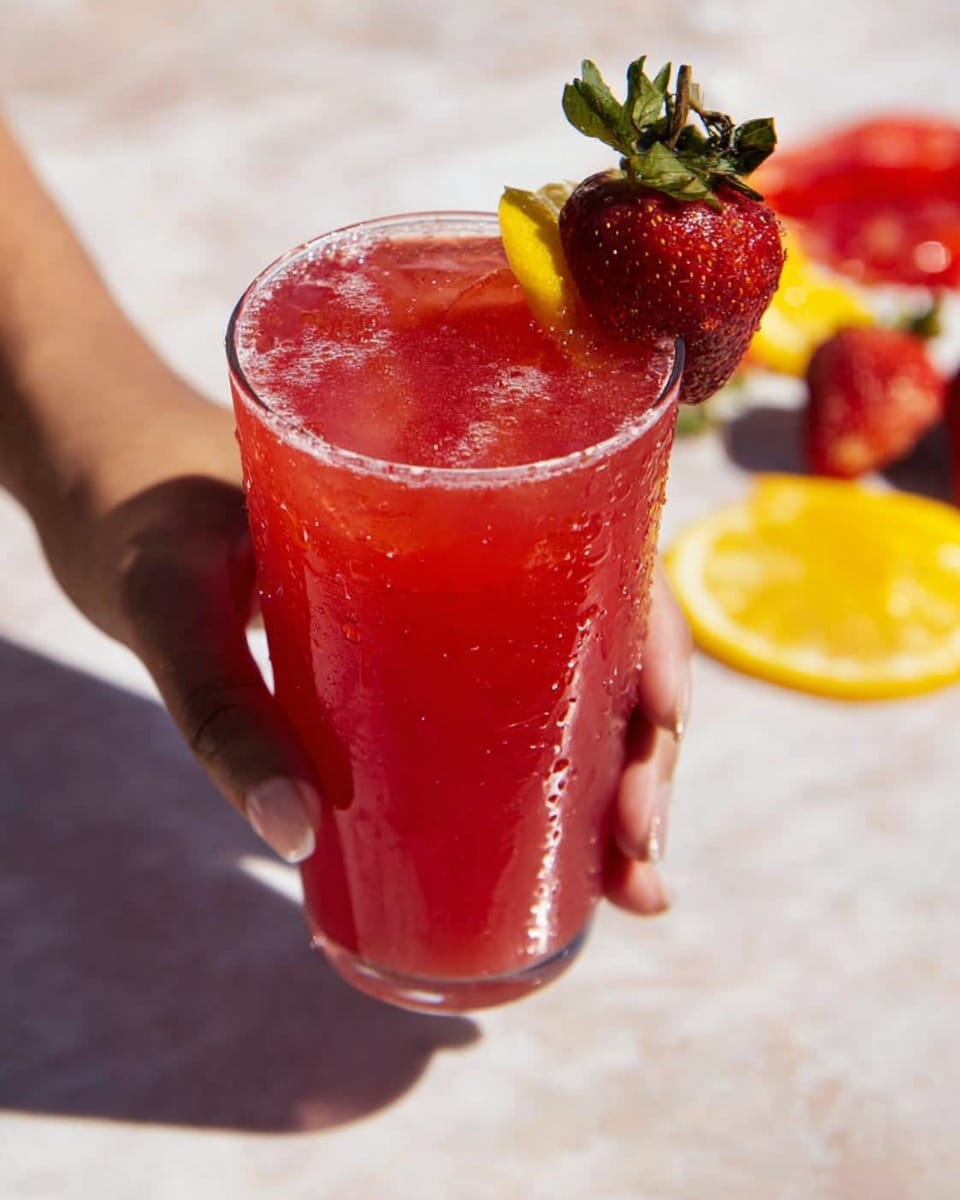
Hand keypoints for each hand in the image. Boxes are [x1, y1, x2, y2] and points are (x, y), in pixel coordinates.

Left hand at [84, 387, 691, 900]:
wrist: (111, 495)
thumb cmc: (147, 518)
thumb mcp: (175, 600)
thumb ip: (219, 706)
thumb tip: (296, 840)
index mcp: (456, 490)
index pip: (604, 552)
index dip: (656, 647)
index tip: (656, 739)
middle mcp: (478, 547)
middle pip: (608, 641)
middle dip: (647, 754)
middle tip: (640, 859)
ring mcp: (452, 608)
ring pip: (574, 687)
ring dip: (617, 783)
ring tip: (629, 882)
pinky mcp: (418, 656)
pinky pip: (508, 711)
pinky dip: (549, 782)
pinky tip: (560, 851)